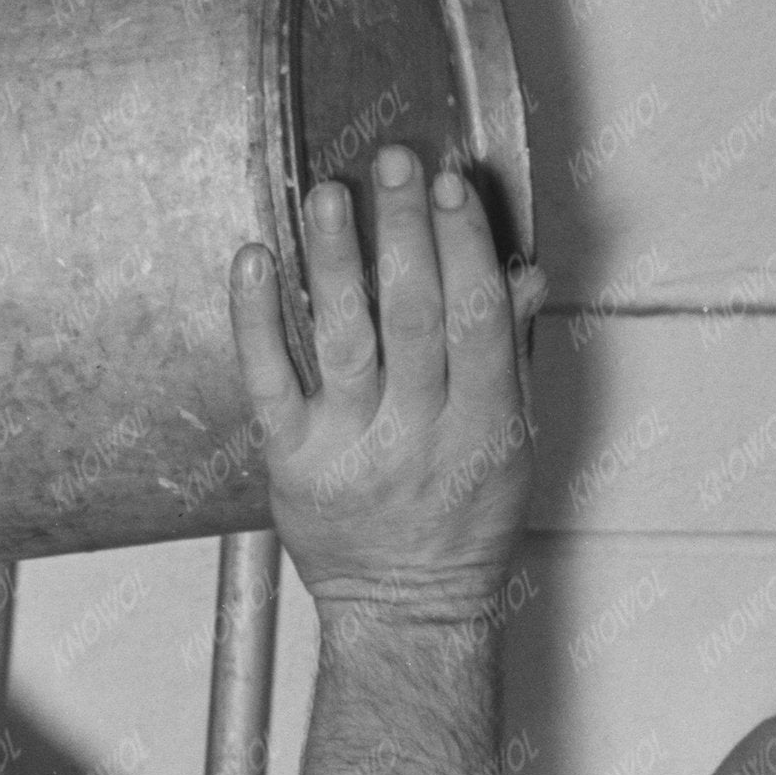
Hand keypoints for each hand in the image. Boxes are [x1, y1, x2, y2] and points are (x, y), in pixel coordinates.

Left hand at [227, 148, 547, 628]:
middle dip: (404, 232)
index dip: (465, 244)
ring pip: (343, 340)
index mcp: (481, 428)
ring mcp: (348, 450)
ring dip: (334, 259)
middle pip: (411, 316)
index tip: (452, 183)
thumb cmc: (462, 525)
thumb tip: (522, 274)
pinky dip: (257, 319)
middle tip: (394, 162)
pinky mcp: (291, 463)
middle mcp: (416, 437)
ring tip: (329, 193)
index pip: (476, 318)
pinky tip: (254, 262)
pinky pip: (270, 382)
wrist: (404, 612)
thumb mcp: (511, 444)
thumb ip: (510, 357)